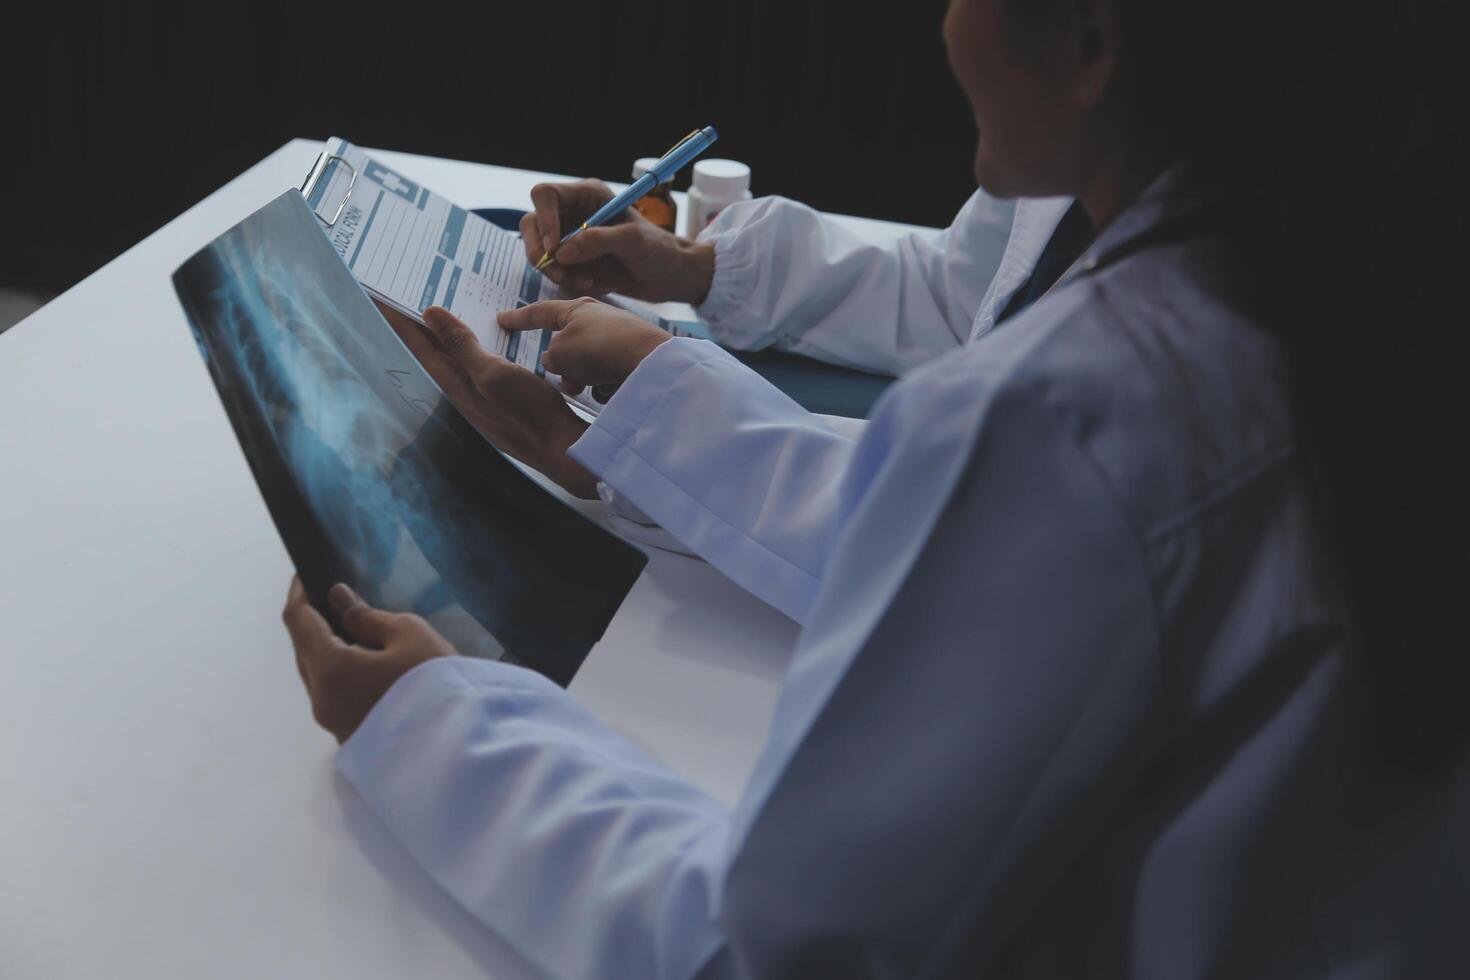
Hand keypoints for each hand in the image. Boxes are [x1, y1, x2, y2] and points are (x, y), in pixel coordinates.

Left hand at [283, 577, 454, 743]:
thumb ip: (366, 616)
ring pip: (317, 675)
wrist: (460, 746)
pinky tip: (363, 660)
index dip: (298, 592)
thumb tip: (338, 600)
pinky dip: (338, 671)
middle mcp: (322, 698)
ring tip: (351, 628)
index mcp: (330, 669)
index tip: (305, 573)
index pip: (298, 621)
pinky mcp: (350, 737)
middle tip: (331, 598)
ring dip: (326, 649)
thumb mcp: (408, 634)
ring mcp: (333, 723)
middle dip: (312, 621)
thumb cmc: (436, 683)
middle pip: (303, 651)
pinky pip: (333, 695)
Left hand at [377, 302, 598, 498]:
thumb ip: (461, 346)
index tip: (379, 296)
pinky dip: (468, 348)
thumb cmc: (530, 414)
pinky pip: (473, 367)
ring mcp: (479, 398)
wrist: (561, 450)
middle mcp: (461, 391)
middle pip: (431, 351)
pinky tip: (479, 343)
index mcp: (455, 383)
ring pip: (452, 360)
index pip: (417, 344)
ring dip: (443, 336)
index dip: (399, 319)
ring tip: (437, 314)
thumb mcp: (493, 373)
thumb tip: (431, 315)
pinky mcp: (497, 401)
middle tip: (405, 297)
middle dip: (417, 325)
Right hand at [498, 298, 670, 401]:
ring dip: (584, 380)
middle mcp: (598, 322)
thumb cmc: (602, 348)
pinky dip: (607, 386)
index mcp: (577, 310)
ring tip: (593, 385)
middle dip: (563, 368)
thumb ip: (550, 357)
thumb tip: (559, 363)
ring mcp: (617, 342)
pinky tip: (616, 388)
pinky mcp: (633, 361)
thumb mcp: (560, 352)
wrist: (650, 363)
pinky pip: (607, 378)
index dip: (519, 318)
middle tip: (568, 379)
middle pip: (566, 348)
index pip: (540, 312)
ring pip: (586, 368)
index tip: (503, 319)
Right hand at [522, 179, 715, 304]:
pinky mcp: (573, 260)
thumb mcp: (634, 241)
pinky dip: (568, 281)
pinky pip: (554, 271)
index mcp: (587, 196)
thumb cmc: (659, 250)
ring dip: (557, 272)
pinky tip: (594, 284)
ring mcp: (571, 237)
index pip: (545, 195)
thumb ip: (598, 240)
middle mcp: (574, 212)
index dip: (542, 220)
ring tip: (588, 282)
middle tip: (563, 274)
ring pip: (539, 252)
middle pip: (532, 224)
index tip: (553, 248)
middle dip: (542, 253)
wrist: (670, 276)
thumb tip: (561, 251)